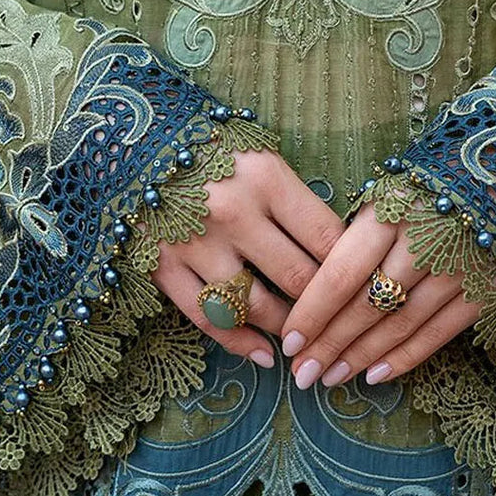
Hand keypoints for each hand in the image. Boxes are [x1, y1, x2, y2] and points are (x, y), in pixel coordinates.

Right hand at [150, 148, 345, 366]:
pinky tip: (263, 355)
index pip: (328, 239)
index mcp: (266, 179)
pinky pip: (208, 318)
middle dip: (326, 308)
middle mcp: (234, 214)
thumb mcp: (262, 157)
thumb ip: (296, 201)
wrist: (133, 140)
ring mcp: (196, 245)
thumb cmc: (212, 149)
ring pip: (257, 306)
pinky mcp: (164, 268)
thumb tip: (341, 253)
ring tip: (305, 338)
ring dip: (288, 328)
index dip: (352, 271)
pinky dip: (239, 343)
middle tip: (341, 323)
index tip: (363, 288)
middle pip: (298, 278)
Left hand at [276, 200, 480, 389]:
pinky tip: (375, 376)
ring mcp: (459, 269)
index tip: (289, 341)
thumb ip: (356, 235)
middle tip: (303, 373)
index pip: (343, 273)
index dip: (313, 312)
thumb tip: (311, 286)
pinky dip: (405, 358)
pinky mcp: (485, 290)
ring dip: (361, 357)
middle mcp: (426, 242)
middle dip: (330, 344)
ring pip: (400, 324)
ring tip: (330, 378)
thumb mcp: (388, 194)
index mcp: (393, 212)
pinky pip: (438, 333)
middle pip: (368, 305)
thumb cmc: (430, 185)